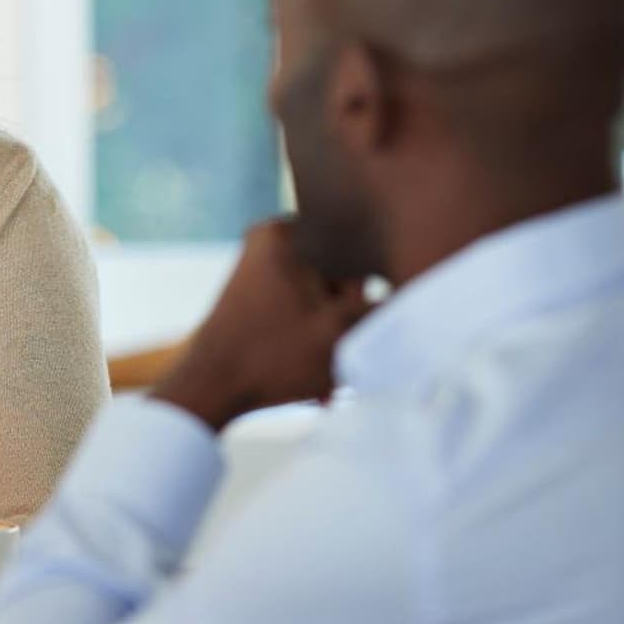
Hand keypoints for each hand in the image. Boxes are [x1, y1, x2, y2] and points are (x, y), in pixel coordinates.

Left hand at [153, 218, 371, 432]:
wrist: (208, 390)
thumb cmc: (272, 357)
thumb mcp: (341, 331)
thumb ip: (382, 307)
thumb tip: (414, 297)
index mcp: (287, 233)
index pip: (356, 250)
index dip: (368, 291)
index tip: (366, 322)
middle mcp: (268, 241)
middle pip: (338, 277)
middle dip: (347, 323)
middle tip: (346, 358)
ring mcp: (257, 268)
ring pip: (320, 301)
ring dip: (332, 340)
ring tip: (330, 379)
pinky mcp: (252, 296)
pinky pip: (298, 313)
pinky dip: (310, 344)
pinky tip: (317, 383)